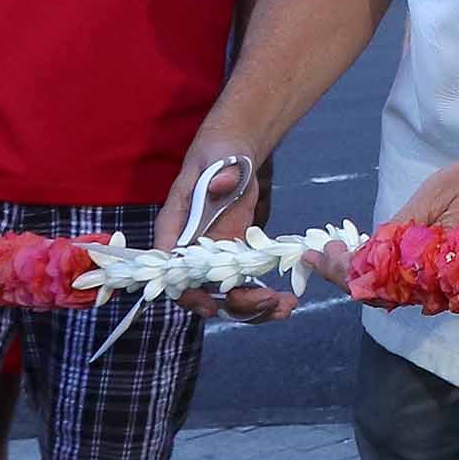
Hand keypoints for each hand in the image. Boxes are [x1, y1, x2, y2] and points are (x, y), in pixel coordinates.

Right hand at [152, 137, 288, 323]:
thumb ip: (221, 174)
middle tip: (268, 302)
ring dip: (253, 308)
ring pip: (224, 294)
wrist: (235, 151)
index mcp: (176, 226)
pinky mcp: (234, 256)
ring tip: (286, 306)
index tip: (209, 306)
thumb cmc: (219, 153)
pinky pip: (244, 285)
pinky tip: (289, 300)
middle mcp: (190, 248)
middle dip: (233, 304)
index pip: (170, 267)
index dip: (186, 292)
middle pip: (202, 290)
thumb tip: (221, 184)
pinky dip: (264, 297)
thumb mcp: (220, 160)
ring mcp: (213, 255)